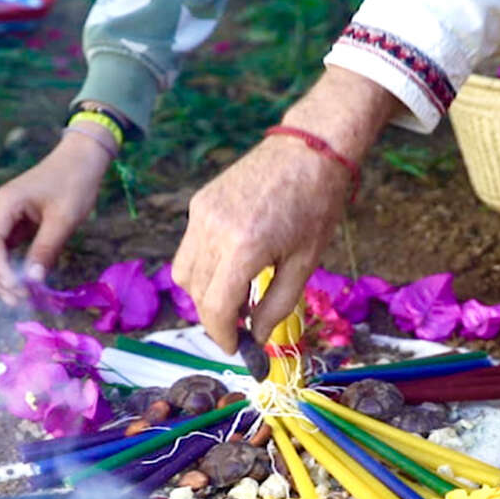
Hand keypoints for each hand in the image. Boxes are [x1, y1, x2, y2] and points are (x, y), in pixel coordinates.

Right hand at [0, 130, 109, 304]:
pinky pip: (2, 250)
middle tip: (19, 302)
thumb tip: (33, 281)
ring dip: (0, 277)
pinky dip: (9, 269)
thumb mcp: (63, 219)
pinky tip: (22, 286)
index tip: (18, 291)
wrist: (79, 161)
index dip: (0, 271)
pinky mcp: (10, 224)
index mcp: (4, 203)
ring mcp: (1, 216)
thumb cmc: (74, 184)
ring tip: (19, 299)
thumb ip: (46, 249)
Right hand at [172, 67, 398, 353]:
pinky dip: (204, 268)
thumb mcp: (303, 265)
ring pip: (184, 274)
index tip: (235, 348)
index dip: (223, 335)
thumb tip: (255, 338)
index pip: (216, 308)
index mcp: (244, 247)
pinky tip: (231, 269)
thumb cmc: (315, 208)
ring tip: (235, 298)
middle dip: (215, 319)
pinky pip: (189, 249)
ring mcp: (202, 214)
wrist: (310, 151)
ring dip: (204, 295)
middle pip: (197, 295)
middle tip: (239, 328)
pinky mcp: (200, 203)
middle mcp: (214, 230)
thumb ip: (275, 307)